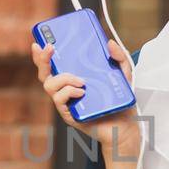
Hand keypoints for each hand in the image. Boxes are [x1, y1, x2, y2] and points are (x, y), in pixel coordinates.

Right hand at [31, 36, 142, 157]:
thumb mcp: (124, 75)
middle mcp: (66, 90)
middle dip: (43, 59)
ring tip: (81, 81)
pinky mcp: (69, 115)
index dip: (43, 55)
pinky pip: (59, 100)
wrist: (125, 126)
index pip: (53, 65)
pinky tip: (81, 92)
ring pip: (49, 86)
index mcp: (74, 78)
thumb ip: (119, 57)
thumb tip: (110, 42)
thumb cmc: (120, 102)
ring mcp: (66, 103)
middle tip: (50, 48)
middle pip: (44, 74)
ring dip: (63, 78)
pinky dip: (68, 92)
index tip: (43, 42)